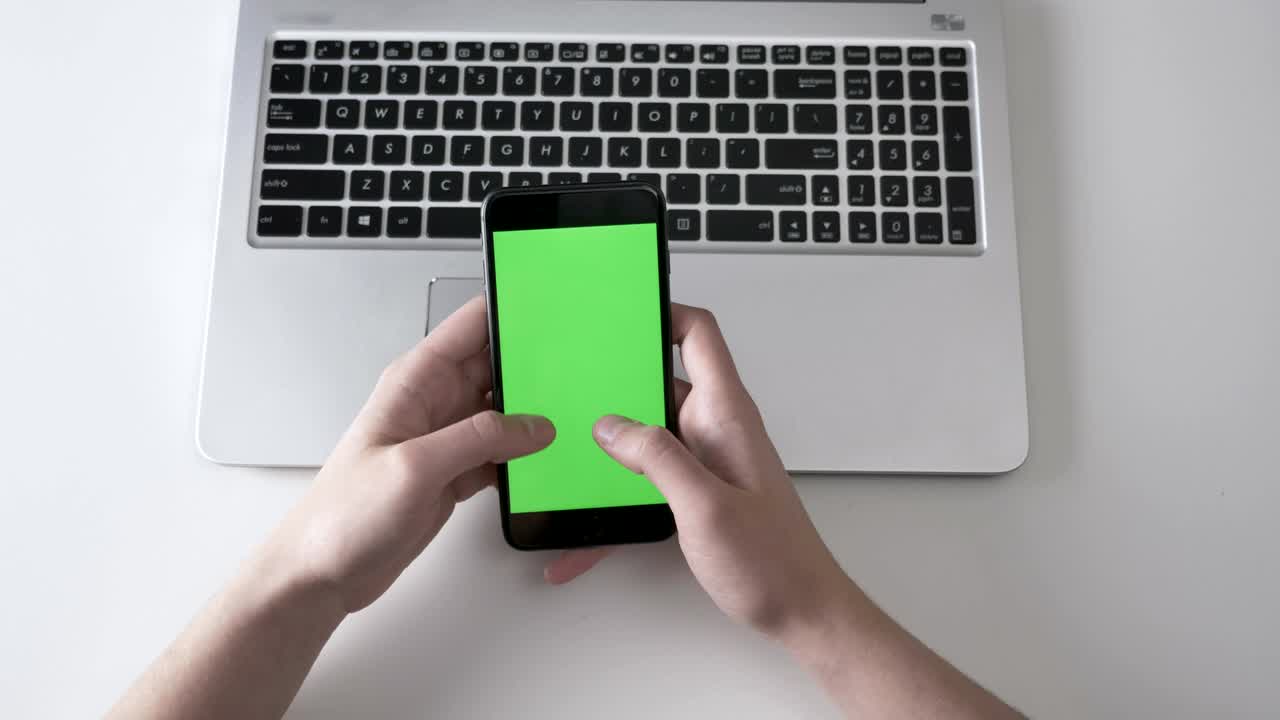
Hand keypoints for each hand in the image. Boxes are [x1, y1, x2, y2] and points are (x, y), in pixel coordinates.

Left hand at [270, 297, 554, 612]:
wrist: (323, 571)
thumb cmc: (343, 515)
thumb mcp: (414, 467)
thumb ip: (477, 439)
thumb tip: (533, 426)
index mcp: (415, 381)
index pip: (470, 325)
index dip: (509, 311)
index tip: (550, 310)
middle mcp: (433, 402)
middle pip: (496, 366)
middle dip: (534, 365)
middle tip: (577, 371)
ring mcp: (447, 438)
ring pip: (505, 410)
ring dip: (533, 414)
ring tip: (573, 413)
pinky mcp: (456, 472)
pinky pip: (502, 452)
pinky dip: (524, 456)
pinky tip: (545, 461)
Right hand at [546, 305, 854, 639]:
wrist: (802, 612)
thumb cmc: (775, 563)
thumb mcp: (707, 507)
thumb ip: (658, 458)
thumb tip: (613, 424)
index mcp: (726, 415)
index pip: (698, 335)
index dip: (660, 311)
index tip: (617, 311)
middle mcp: (715, 429)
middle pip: (659, 382)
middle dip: (613, 383)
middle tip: (570, 386)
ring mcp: (705, 460)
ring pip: (645, 434)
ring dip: (609, 447)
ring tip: (565, 458)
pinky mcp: (696, 493)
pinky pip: (646, 482)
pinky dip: (617, 502)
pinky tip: (586, 537)